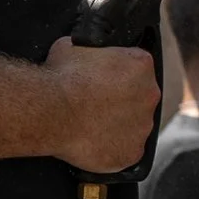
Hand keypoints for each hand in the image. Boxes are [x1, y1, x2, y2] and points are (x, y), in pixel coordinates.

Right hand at [45, 35, 160, 171]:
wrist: (49, 111)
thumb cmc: (60, 79)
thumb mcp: (74, 46)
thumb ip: (92, 51)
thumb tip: (85, 51)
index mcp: (141, 65)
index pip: (136, 66)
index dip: (116, 73)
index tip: (102, 79)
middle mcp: (149, 95)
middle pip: (139, 98)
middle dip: (121, 100)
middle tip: (96, 104)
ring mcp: (143, 127)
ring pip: (134, 125)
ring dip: (117, 125)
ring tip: (91, 125)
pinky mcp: (132, 152)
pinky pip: (125, 152)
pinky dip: (111, 149)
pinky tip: (92, 142)